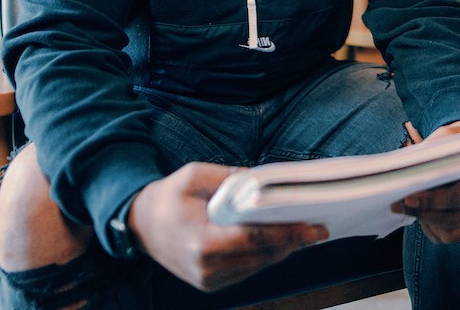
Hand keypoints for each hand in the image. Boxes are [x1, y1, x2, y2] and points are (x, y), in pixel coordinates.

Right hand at [128, 162, 327, 291]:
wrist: (140, 224)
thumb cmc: (168, 197)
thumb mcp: (195, 175)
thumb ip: (231, 178)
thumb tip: (264, 181)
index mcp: (202, 242)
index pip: (255, 240)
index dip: (287, 234)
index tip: (313, 227)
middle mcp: (206, 268)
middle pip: (262, 256)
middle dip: (293, 242)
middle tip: (319, 227)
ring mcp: (208, 280)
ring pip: (258, 266)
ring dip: (283, 250)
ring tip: (307, 232)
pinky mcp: (211, 283)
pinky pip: (247, 270)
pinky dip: (266, 256)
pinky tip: (282, 241)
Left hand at [392, 120, 459, 244]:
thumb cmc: (453, 144)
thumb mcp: (445, 140)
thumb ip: (430, 156)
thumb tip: (406, 172)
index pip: (456, 197)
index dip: (431, 200)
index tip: (408, 198)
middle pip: (450, 217)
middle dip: (421, 211)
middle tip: (397, 204)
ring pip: (446, 230)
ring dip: (423, 219)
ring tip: (407, 206)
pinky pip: (446, 237)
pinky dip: (430, 228)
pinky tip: (422, 213)